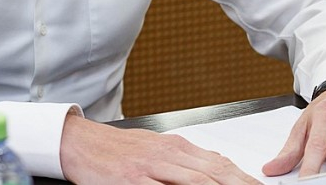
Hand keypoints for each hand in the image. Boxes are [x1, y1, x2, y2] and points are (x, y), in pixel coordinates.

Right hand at [60, 113, 262, 183]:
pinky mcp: (133, 180)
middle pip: (214, 173)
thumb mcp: (156, 148)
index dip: (243, 178)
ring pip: (196, 181)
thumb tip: (215, 168)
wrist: (81, 143)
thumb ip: (184, 160)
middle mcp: (168, 154)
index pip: (220, 163)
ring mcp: (151, 168)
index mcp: (176, 146)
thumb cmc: (118, 149)